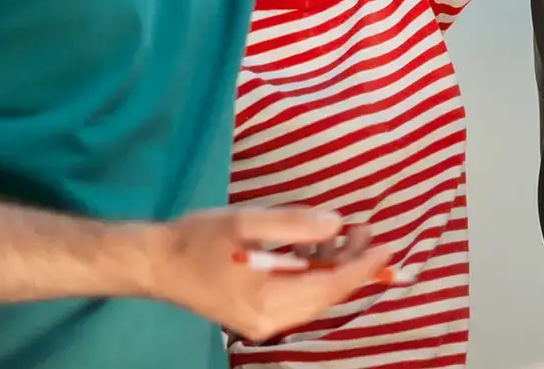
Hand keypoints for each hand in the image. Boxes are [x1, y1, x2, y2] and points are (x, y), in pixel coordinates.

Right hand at [142, 207, 391, 342]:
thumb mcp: (247, 221)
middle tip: (364, 228)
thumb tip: (338, 224)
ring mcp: (263, 322)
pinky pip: (298, 297)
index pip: (330, 286)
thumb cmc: (198, 240)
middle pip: (326, 295)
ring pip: (314, 296)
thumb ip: (295, 223)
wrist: (156, 263)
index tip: (387, 245)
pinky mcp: (257, 315)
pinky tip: (313, 246)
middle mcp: (270, 321)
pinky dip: (312, 272)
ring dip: (332, 266)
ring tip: (344, 231)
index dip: (362, 266)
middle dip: (350, 262)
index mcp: (268, 301)